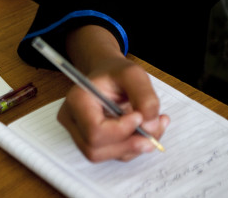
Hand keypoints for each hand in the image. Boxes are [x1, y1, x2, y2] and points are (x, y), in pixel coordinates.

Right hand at [59, 25, 169, 161]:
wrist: (109, 77)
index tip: (140, 116)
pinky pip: (113, 154)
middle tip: (155, 127)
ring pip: (105, 155)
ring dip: (134, 146)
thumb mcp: (133, 74)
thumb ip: (145, 97)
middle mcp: (72, 120)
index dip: (121, 129)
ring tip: (154, 125)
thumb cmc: (116, 73)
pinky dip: (133, 147)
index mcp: (77, 100)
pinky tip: (145, 130)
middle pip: (95, 148)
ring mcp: (79, 134)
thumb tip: (149, 127)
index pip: (94, 130)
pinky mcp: (91, 142)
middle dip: (129, 143)